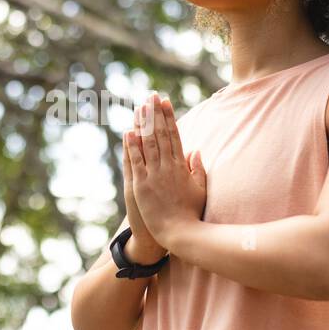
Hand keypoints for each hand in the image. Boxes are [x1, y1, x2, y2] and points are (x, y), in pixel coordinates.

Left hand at [124, 92, 206, 252]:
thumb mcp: (200, 190)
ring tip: (139, 107)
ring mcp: (153, 176)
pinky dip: (131, 147)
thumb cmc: (191, 214)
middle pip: (160, 135)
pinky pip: (135, 162)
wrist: (178, 234)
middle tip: (151, 96)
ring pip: (147, 144)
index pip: (174, 136)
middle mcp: (167, 168)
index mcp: (181, 167)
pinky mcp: (140, 186)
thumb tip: (195, 151)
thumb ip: (198, 169)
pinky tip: (128, 132)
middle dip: (155, 114)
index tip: (165, 102)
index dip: (168, 117)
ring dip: (142, 125)